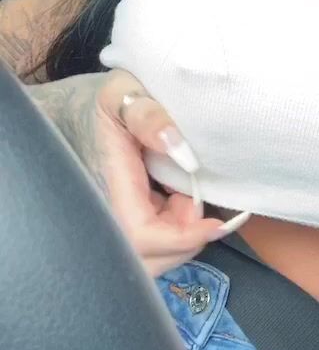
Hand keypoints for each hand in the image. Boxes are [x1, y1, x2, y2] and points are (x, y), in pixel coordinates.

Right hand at [32, 68, 243, 276]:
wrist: (72, 111)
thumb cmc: (102, 101)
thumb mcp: (124, 91)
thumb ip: (148, 114)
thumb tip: (179, 147)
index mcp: (106, 185)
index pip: (141, 236)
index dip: (181, 239)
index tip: (215, 224)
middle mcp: (104, 214)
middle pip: (148, 259)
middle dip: (185, 240)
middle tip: (198, 199)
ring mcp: (110, 223)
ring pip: (150, 257)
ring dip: (180, 235)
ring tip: (185, 194)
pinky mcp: (120, 224)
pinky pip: (149, 243)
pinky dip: (173, 229)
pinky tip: (175, 198)